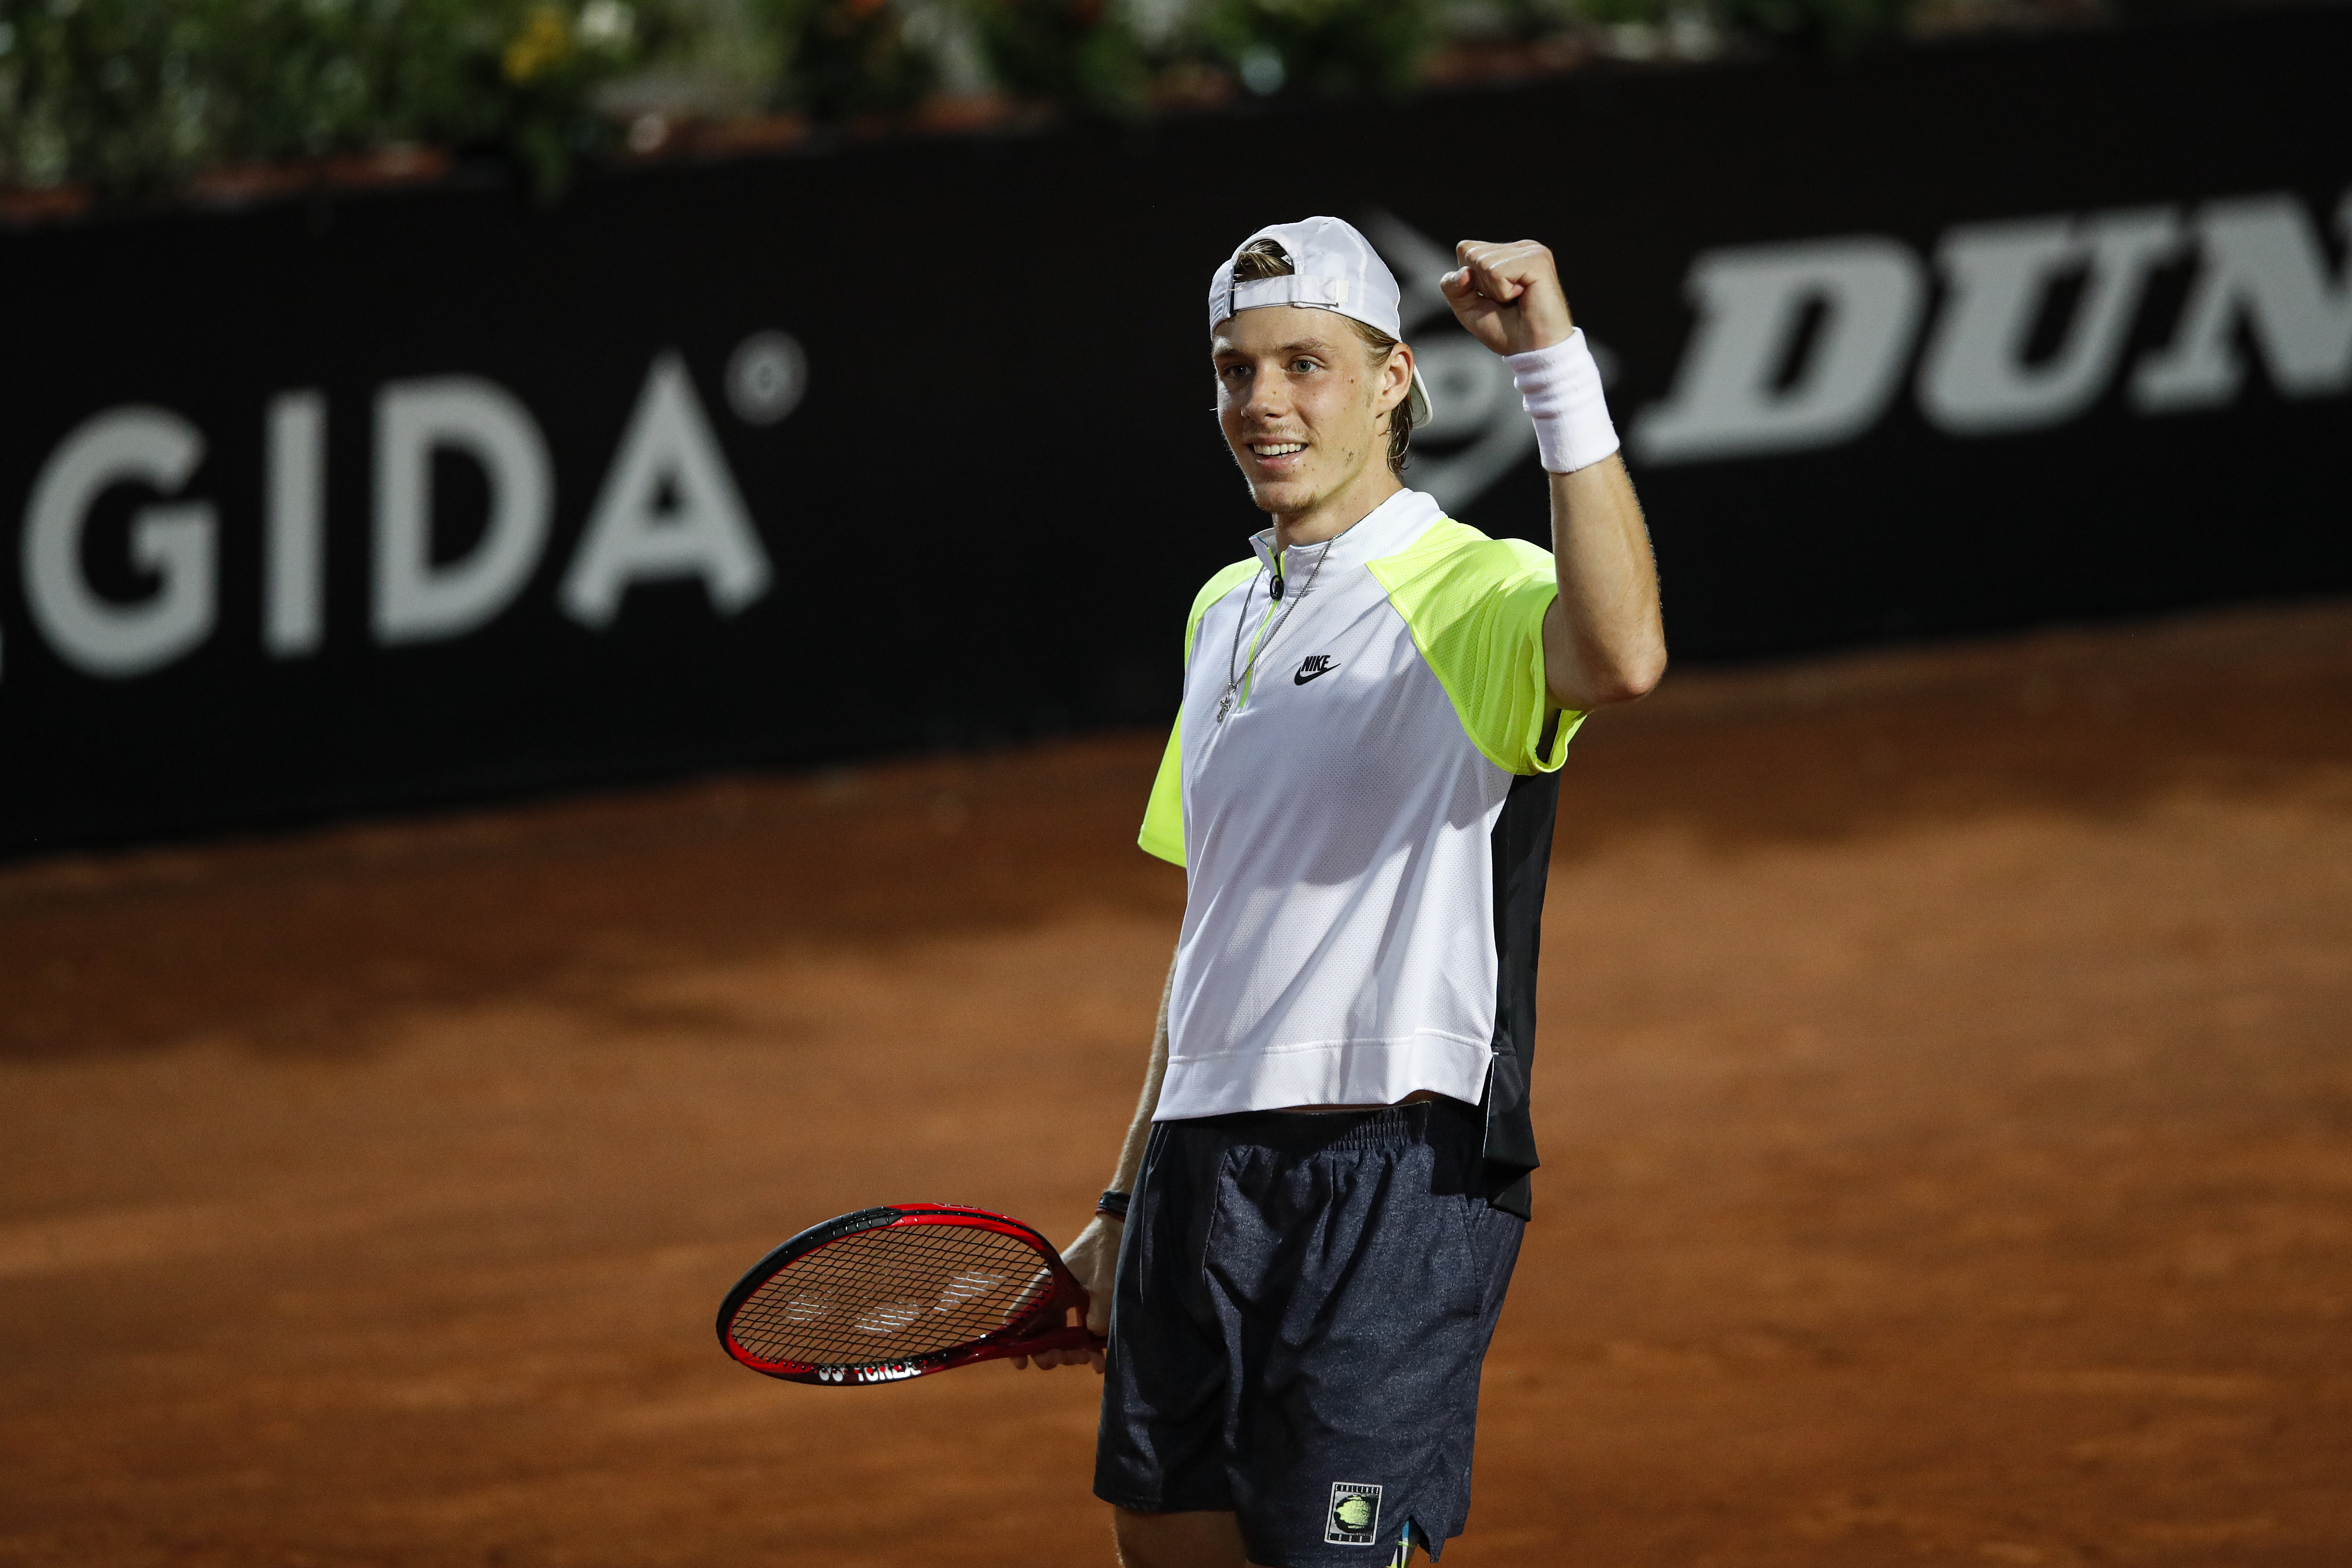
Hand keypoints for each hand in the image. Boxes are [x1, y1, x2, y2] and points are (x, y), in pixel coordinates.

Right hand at [1010, 1214, 1119, 1373]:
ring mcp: (1067, 1303)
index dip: (1015, 1343)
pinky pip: (1079, 1334)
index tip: (1023, 1363)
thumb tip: (1092, 1340)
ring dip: (1071, 1354)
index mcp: (1044, 1289)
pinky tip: (1099, 1361)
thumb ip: (1096, 1317)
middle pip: (1039, 1336)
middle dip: (1050, 1355)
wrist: (1122, 1232)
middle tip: (1069, 1358)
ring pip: (1059, 1339)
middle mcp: (1051, 1298)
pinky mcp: (1084, 1306)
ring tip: (1089, 1360)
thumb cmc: (1106, 1253)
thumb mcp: (1103, 1287)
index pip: (1018, 1318)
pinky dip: (1087, 1349)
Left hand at [1440, 239, 1575, 357]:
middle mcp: (1519, 247)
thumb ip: (1453, 287)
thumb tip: (1463, 271)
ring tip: (1516, 300)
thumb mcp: (1468, 308)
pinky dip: (1502, 293)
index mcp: (1506, 253)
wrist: (1534, 351)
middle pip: (1471, 253)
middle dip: (1480, 286)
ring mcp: (1530, 250)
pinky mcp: (1537, 260)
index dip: (1468, 280)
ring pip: (1483, 262)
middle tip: (1506, 301)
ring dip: (1493, 291)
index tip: (1493, 298)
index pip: (1465, 249)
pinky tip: (1522, 297)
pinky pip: (1497, 273)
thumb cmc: (1507, 331)